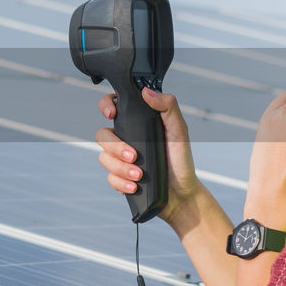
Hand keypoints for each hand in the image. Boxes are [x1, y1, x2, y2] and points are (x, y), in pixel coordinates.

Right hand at [94, 87, 203, 229]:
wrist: (182, 193)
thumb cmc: (181, 160)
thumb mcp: (179, 131)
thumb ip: (168, 107)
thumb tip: (147, 92)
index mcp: (137, 123)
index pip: (113, 106)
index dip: (106, 105)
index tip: (112, 114)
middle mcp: (126, 139)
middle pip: (102, 135)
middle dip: (115, 147)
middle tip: (134, 156)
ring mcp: (120, 159)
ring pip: (104, 158)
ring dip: (120, 168)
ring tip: (139, 175)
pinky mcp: (120, 177)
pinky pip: (110, 178)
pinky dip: (121, 182)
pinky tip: (134, 186)